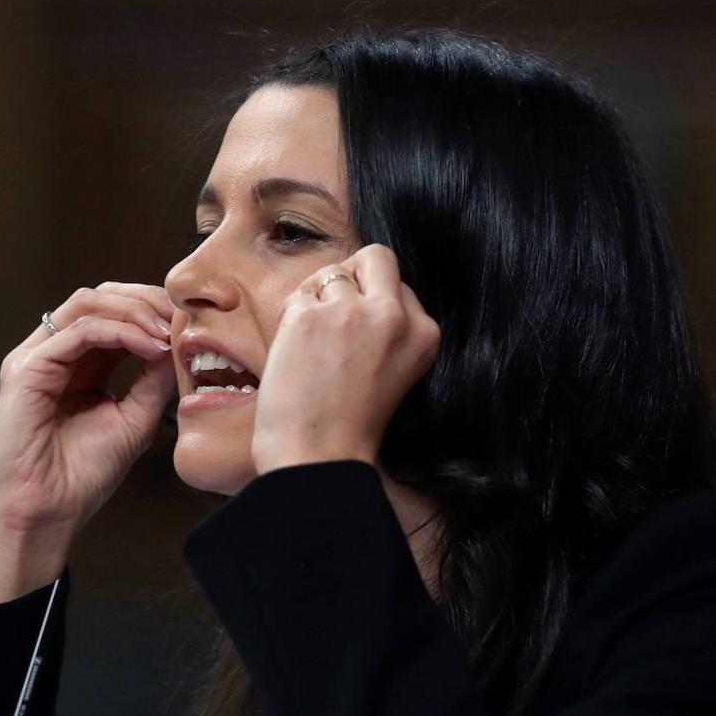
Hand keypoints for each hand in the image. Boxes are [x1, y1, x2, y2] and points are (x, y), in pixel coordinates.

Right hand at [0, 282, 176, 604]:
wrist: (45, 513)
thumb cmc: (82, 475)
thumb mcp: (135, 418)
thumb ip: (153, 379)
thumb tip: (178, 341)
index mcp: (80, 363)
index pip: (116, 313)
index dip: (153, 309)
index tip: (190, 323)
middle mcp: (56, 353)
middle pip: (101, 296)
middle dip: (146, 299)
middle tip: (180, 316)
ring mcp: (37, 357)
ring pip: (88, 303)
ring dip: (134, 310)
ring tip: (166, 331)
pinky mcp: (26, 369)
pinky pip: (77, 331)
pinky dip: (119, 332)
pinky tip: (148, 347)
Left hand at [252, 244, 440, 474]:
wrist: (318, 458)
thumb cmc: (348, 424)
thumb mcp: (393, 369)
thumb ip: (386, 326)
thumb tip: (356, 278)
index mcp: (424, 333)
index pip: (397, 283)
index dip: (370, 302)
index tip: (357, 339)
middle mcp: (395, 317)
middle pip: (374, 257)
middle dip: (351, 277)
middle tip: (335, 319)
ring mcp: (352, 313)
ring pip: (330, 274)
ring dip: (316, 301)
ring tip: (313, 346)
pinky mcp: (310, 317)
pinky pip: (298, 295)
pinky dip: (291, 318)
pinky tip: (295, 353)